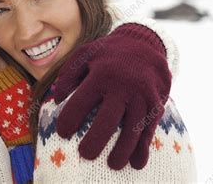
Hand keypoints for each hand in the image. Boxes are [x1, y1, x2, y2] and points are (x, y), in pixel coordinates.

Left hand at [53, 23, 171, 169]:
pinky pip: (150, 129)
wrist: (145, 46)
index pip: (81, 102)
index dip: (69, 120)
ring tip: (113, 165)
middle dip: (95, 140)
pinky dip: (144, 147)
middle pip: (108, 119)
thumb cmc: (109, 54)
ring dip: (123, 149)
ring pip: (133, 128)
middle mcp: (123, 86)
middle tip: (85, 154)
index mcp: (101, 74)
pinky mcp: (155, 104)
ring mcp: (141, 96)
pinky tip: (137, 163)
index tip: (63, 133)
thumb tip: (57, 99)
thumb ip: (68, 74)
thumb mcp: (86, 54)